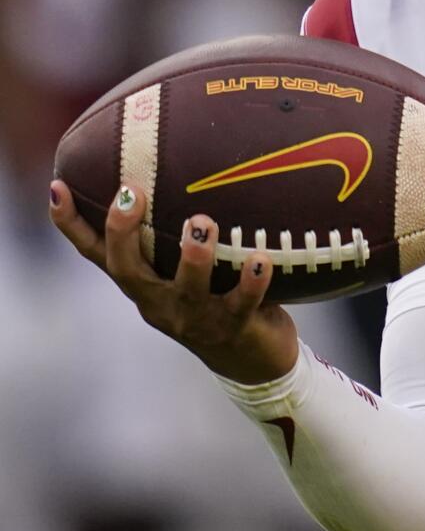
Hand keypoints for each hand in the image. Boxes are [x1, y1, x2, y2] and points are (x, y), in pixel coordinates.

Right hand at [49, 178, 299, 385]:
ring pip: (187, 289)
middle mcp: (160, 302)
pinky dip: (252, 280)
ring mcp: (195, 318)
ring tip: (202, 223)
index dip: (73, 225)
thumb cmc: (215, 299)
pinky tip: (261, 258)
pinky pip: (243, 303)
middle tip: (132, 194)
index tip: (58, 187)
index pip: (97, 254)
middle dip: (124, 233)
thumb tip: (183, 168)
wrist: (251, 362)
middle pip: (128, 271)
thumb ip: (176, 233)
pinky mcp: (234, 328)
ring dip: (194, 255)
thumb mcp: (185, 270)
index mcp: (143, 285)